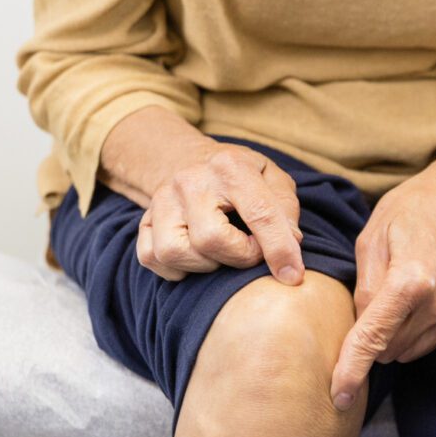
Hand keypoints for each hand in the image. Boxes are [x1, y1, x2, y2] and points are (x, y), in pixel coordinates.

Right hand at [101, 109, 304, 283]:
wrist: (191, 161)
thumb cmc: (241, 177)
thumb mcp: (273, 179)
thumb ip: (285, 210)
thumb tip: (291, 246)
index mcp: (230, 166)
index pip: (259, 213)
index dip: (279, 249)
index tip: (292, 276)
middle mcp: (190, 180)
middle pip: (211, 239)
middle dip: (238, 257)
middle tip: (250, 250)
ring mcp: (161, 201)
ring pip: (175, 252)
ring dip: (205, 264)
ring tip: (221, 252)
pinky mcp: (143, 221)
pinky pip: (153, 259)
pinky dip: (178, 269)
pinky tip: (197, 256)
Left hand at [328, 153, 435, 409]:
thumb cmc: (412, 208)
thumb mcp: (371, 237)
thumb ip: (362, 287)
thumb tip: (359, 327)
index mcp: (409, 280)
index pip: (372, 338)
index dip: (351, 369)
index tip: (337, 395)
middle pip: (388, 349)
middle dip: (369, 340)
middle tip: (366, 305)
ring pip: (408, 350)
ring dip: (392, 337)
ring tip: (393, 298)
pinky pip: (429, 341)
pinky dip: (413, 330)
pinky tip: (414, 301)